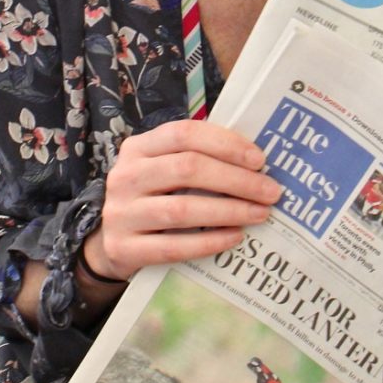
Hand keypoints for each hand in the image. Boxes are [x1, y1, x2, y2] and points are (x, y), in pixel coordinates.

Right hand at [87, 120, 279, 281]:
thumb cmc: (152, 198)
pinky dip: (209, 241)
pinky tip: (235, 237)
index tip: (259, 160)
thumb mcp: (163, 170)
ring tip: (260, 214)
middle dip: (236, 180)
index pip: (184, 134)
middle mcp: (125, 176)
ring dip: (229, 211)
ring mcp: (121, 213)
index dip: (225, 144)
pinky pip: (173, 246)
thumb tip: (255, 162)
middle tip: (270, 192)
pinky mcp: (123, 248)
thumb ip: (197, 159)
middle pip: (187, 169)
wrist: (111, 242)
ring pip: (182, 209)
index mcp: (138, 148)